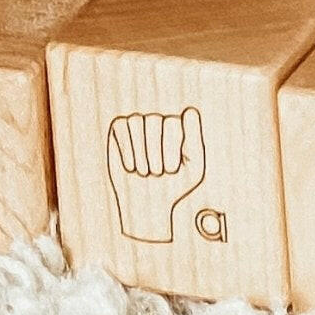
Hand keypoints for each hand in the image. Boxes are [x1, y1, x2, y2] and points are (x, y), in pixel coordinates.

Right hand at [106, 107, 204, 240]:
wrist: (147, 204)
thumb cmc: (173, 185)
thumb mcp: (192, 167)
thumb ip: (195, 138)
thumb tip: (189, 111)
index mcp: (181, 126)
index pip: (179, 119)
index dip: (173, 147)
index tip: (174, 168)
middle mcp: (161, 119)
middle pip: (157, 120)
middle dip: (156, 153)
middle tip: (158, 173)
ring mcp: (140, 121)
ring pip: (138, 122)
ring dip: (141, 154)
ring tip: (145, 172)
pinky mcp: (120, 127)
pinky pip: (122, 127)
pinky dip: (127, 150)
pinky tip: (131, 167)